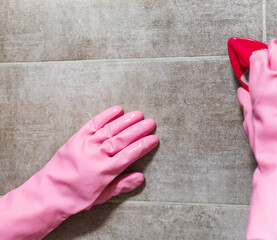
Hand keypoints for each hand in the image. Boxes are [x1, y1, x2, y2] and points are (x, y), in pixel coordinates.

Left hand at [0, 106, 158, 238]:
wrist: (49, 193)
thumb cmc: (76, 198)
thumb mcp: (102, 196)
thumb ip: (122, 185)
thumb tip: (140, 177)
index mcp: (106, 170)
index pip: (130, 154)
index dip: (143, 146)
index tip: (154, 139)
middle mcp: (97, 154)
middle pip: (123, 138)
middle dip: (139, 130)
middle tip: (151, 123)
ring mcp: (87, 144)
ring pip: (111, 129)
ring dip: (127, 121)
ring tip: (139, 115)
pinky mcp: (77, 138)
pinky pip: (94, 123)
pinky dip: (107, 115)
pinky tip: (117, 110)